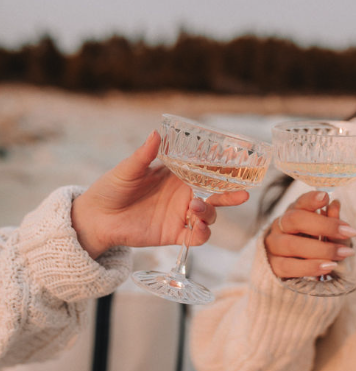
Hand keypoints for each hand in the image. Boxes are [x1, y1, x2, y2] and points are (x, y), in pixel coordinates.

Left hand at [71, 130, 248, 258]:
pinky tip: (199, 228)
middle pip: (215, 194)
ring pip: (209, 215)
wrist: (97, 217)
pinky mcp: (173, 233)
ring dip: (209, 212)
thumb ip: (144, 154)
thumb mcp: (128, 169)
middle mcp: (183, 195)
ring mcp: (180, 215)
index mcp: (176, 175)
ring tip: (195, 207)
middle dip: (231, 194)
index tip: (234, 159)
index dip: (221, 166)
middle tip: (243, 192)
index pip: (204, 170)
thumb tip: (156, 133)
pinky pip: (196, 237)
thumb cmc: (111, 187)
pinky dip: (203, 233)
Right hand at [264, 190, 355, 279]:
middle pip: (295, 219)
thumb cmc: (314, 244)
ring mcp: (274, 245)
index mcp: (293, 212)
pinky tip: (328, 266)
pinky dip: (310, 267)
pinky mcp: (273, 265)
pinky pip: (288, 266)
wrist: (294, 266)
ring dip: (321, 250)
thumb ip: (331, 222)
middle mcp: (280, 225)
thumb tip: (335, 205)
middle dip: (325, 226)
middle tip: (349, 232)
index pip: (300, 202)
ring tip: (343, 253)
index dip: (312, 199)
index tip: (326, 197)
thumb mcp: (326, 232)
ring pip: (292, 244)